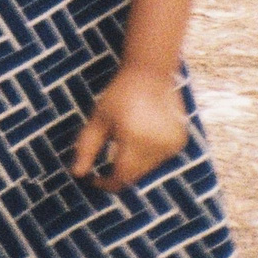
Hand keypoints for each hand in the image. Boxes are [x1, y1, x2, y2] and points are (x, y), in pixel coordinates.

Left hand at [71, 65, 187, 191]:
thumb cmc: (118, 96)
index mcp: (135, 140)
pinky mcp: (180, 143)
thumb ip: (86, 148)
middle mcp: (158, 147)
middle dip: (117, 173)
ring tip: (124, 137)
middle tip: (103, 161)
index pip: (121, 177)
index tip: (92, 179)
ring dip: (132, 164)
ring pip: (147, 170)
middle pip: (134, 175)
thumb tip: (77, 175)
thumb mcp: (97, 120)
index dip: (105, 183)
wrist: (150, 74)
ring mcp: (172, 146)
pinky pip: (159, 159)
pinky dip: (147, 156)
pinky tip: (141, 134)